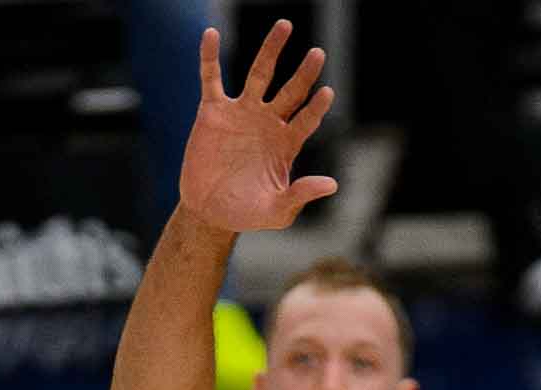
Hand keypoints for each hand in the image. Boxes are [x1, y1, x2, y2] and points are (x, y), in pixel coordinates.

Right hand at [180, 21, 337, 232]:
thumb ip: (301, 195)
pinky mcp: (213, 111)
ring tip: (285, 26)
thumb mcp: (278, 212)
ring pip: (260, 73)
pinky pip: (212, 78)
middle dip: (304, 73)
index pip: (307, 118)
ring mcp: (241, 112)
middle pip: (291, 90)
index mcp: (286, 143)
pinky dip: (210, 56)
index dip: (316, 107)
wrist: (209, 213)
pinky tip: (211, 34)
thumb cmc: (247, 213)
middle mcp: (268, 122)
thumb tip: (331, 184)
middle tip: (318, 54)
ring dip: (271, 50)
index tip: (326, 93)